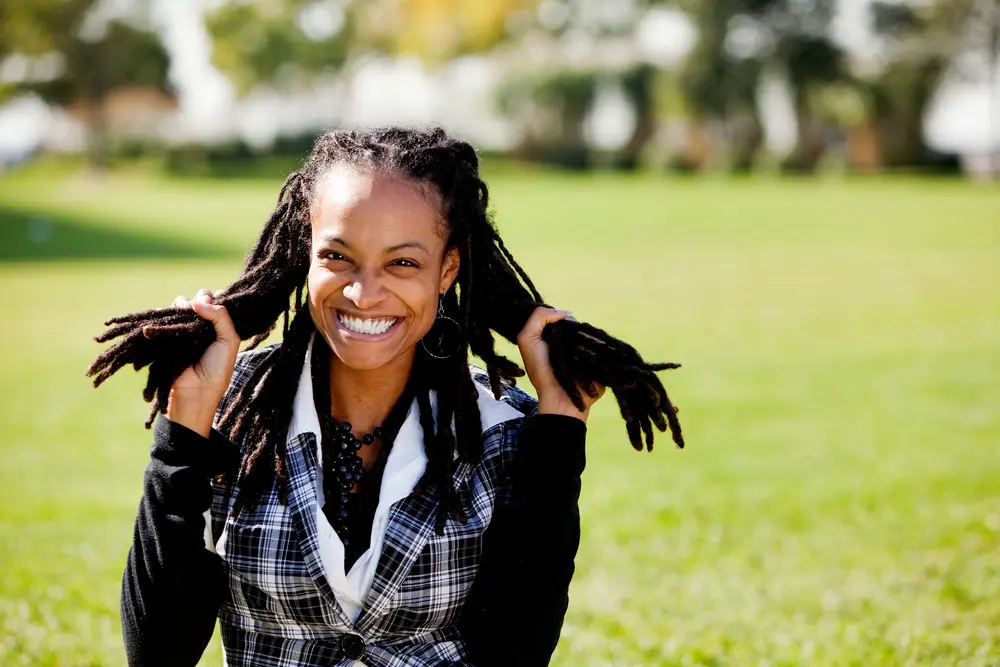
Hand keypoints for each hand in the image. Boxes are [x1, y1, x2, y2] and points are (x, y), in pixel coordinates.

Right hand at [164, 289, 239, 436]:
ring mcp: (184, 331)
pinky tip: (172, 313)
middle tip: (199, 308)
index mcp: (219, 328)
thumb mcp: (229, 341)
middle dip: (199, 298)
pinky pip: (165, 317)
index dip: (214, 298)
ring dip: (183, 304)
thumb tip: (197, 301)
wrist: (194, 392)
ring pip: (181, 306)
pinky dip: (167, 312)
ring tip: (186, 312)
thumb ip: (221, 316)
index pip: (216, 303)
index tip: (215, 299)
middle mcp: (202, 327)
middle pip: (198, 300)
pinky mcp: (167, 336)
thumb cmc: (216, 369)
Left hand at [517, 307, 604, 422]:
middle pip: (575, 324)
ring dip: (586, 335)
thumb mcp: (527, 339)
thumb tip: (565, 312)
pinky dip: (598, 344)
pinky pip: (601, 346)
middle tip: (572, 332)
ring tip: (581, 343)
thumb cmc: (542, 370)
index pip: (558, 318)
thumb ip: (539, 317)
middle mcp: (567, 343)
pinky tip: (595, 345)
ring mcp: (583, 352)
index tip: (561, 319)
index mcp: (551, 338)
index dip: (559, 316)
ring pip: (589, 333)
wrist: (560, 397)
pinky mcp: (597, 360)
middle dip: (574, 325)